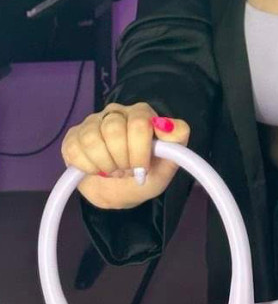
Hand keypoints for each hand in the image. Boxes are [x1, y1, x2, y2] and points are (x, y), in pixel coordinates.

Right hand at [61, 103, 190, 208]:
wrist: (122, 192)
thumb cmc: (147, 174)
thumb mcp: (169, 162)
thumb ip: (176, 139)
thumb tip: (167, 125)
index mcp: (141, 113)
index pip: (139, 123)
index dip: (139, 153)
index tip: (142, 170)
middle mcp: (116, 112)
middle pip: (114, 130)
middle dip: (122, 161)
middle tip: (126, 171)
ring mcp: (93, 122)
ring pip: (92, 139)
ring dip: (104, 165)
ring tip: (113, 171)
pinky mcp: (73, 136)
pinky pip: (74, 149)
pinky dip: (86, 167)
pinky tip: (95, 170)